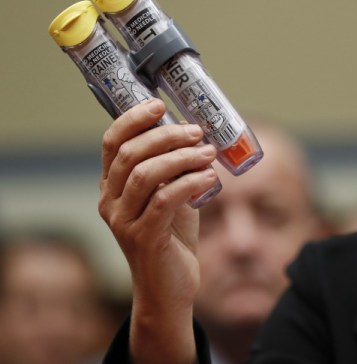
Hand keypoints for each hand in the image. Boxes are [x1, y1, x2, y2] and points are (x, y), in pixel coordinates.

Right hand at [98, 99, 217, 362]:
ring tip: (209, 153)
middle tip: (198, 131)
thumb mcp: (170, 195)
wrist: (170, 287)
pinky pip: (165, 200)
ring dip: (182, 157)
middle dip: (167, 136)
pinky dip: (190, 183)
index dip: (133, 119)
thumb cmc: (172, 237)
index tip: (159, 104)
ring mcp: (123, 222)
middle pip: (132, 154)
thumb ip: (174, 168)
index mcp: (112, 187)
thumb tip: (195, 132)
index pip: (112, 143)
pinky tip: (210, 178)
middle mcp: (110, 202)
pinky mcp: (144, 238)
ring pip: (147, 174)